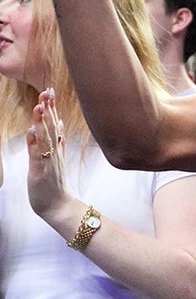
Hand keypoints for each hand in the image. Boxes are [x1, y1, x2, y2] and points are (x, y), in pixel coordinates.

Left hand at [25, 88, 70, 218]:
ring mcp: (49, 161)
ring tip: (40, 105)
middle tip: (47, 91)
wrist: (59, 207)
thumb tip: (61, 125)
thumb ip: (59, 143)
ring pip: (47, 138)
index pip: (56, 124)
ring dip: (43, 122)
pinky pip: (38, 155)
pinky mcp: (41, 171)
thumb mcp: (57, 161)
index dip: (52, 108)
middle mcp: (55, 153)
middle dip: (49, 109)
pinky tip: (32, 131)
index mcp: (57, 149)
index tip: (50, 92)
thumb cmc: (55, 186)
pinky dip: (35, 143)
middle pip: (53, 127)